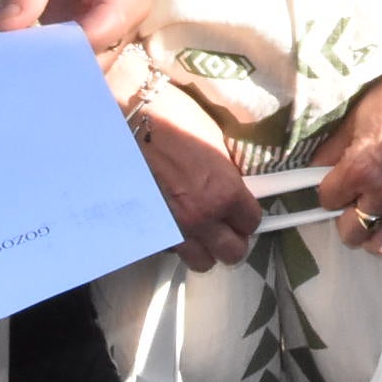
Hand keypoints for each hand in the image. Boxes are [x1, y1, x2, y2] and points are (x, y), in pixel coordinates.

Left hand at [0, 0, 152, 71]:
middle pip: (102, 52)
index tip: (24, 53)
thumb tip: (8, 28)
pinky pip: (81, 61)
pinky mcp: (100, 37)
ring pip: (92, 65)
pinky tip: (27, 68)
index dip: (67, 46)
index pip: (105, 26)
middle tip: (14, 69)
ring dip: (56, 69)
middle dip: (61, 64)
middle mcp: (133, 7)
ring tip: (17, 70)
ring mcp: (119, 26)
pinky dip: (55, 66)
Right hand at [133, 79, 258, 270]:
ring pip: (202, 262)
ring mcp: (174, 226)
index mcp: (224, 192)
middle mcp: (201, 216)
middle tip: (227, 224)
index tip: (242, 210)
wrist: (130, 118)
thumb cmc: (174, 118)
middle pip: (232, 253)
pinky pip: (174, 250)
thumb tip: (235, 188)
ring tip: (203, 230)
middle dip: (233, 240)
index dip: (248, 216)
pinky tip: (177, 222)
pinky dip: (180, 242)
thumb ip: (228, 175)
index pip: (251, 223)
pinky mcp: (150, 228)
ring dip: (207, 248)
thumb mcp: (215, 144)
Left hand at [313, 59, 381, 253]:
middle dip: (345, 219)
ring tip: (374, 219)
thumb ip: (333, 150)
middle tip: (351, 204)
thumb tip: (317, 169)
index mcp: (360, 169)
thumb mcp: (355, 118)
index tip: (334, 184)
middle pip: (352, 232)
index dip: (328, 192)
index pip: (327, 200)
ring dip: (374, 235)